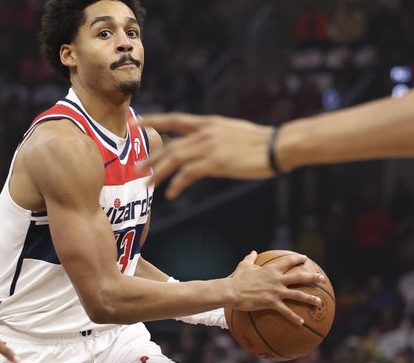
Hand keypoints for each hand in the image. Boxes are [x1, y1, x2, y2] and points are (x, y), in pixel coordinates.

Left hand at [139, 113, 283, 198]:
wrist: (278, 146)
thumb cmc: (260, 142)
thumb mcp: (232, 132)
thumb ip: (214, 137)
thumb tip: (203, 145)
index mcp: (209, 123)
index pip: (175, 119)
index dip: (154, 120)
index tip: (137, 122)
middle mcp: (206, 132)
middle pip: (171, 145)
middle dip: (151, 157)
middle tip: (136, 169)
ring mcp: (210, 146)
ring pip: (175, 159)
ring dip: (158, 173)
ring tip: (147, 185)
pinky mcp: (216, 162)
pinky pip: (189, 174)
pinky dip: (177, 184)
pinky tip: (170, 193)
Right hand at [228, 251, 324, 325]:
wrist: (232, 291)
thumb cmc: (237, 278)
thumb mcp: (244, 265)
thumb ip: (250, 258)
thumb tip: (253, 252)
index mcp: (271, 269)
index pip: (288, 262)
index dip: (297, 259)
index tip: (305, 258)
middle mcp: (277, 279)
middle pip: (299, 277)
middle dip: (313, 277)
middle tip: (322, 279)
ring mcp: (276, 291)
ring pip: (298, 294)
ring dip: (310, 298)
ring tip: (319, 302)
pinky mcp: (271, 303)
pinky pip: (286, 311)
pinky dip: (294, 317)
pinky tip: (301, 323)